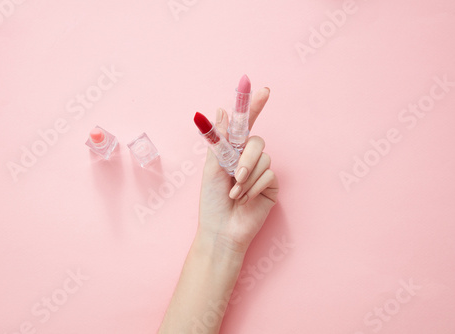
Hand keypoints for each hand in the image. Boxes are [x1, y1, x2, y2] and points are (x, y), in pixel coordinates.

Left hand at [198, 87, 278, 253]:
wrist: (221, 229)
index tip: (262, 89)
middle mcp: (248, 159)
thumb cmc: (212, 200)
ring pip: (264, 158)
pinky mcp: (271, 186)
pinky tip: (246, 199)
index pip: (245, 125)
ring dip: (247, 176)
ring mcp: (261, 172)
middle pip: (257, 141)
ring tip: (235, 193)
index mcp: (232, 152)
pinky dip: (255, 186)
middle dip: (245, 158)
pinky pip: (269, 174)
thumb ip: (220, 140)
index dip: (253, 107)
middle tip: (234, 175)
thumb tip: (222, 110)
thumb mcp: (212, 167)